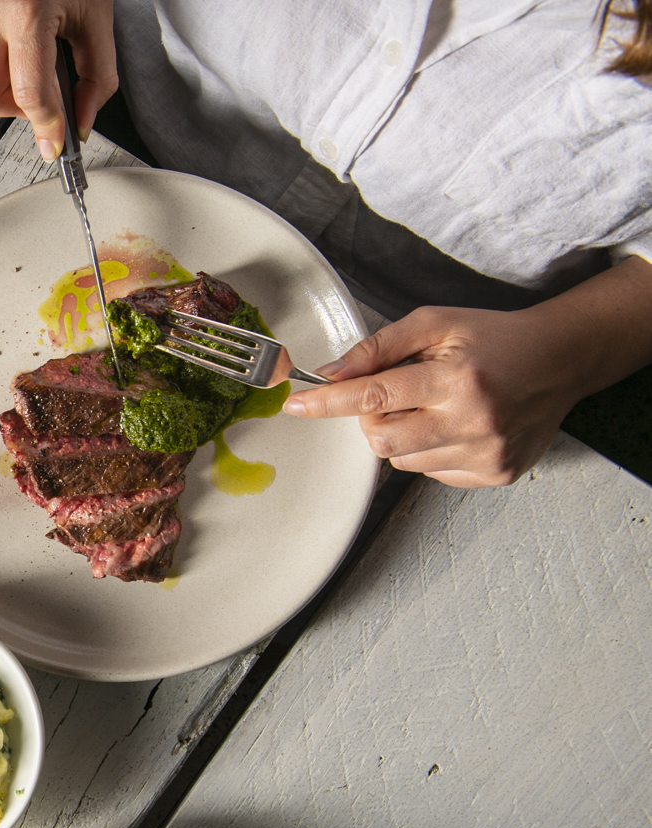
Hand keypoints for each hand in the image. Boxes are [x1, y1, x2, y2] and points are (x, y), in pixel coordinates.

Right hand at [0, 0, 117, 160]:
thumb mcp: (96, 14)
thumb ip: (97, 74)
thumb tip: (84, 118)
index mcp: (27, 14)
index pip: (31, 93)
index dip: (48, 126)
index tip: (55, 143)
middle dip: (11, 110)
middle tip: (38, 100)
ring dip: (3, 83)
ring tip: (29, 59)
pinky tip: (13, 33)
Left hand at [281, 306, 584, 485]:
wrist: (560, 359)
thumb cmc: (495, 338)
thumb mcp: (435, 324)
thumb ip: (378, 348)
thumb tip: (330, 374)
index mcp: (456, 378)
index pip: (373, 396)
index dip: (328, 402)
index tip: (297, 405)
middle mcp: (473, 421)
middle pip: (381, 439)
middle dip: (373, 418)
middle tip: (397, 394)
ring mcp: (486, 453)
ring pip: (404, 460)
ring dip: (404, 435)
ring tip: (435, 406)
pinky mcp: (495, 473)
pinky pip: (433, 474)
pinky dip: (431, 451)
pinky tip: (455, 425)